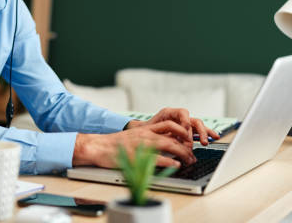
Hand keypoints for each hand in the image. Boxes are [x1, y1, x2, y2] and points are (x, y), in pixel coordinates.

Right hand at [73, 120, 197, 168]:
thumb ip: (146, 137)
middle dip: (186, 145)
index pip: (169, 124)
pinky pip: (159, 158)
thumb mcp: (133, 136)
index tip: (189, 139)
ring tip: (190, 160)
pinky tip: (177, 165)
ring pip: (170, 145)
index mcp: (145, 128)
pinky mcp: (139, 156)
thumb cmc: (115, 144)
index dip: (182, 131)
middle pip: (173, 136)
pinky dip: (171, 162)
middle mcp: (146, 134)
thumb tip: (160, 143)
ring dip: (183, 153)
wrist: (99, 146)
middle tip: (192, 154)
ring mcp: (143, 144)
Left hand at [129, 108, 220, 145]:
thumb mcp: (150, 130)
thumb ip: (160, 134)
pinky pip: (198, 131)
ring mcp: (183, 123)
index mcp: (168, 113)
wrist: (141, 133)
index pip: (183, 113)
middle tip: (201, 142)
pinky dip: (207, 133)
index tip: (186, 134)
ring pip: (198, 125)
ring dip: (204, 133)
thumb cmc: (145, 131)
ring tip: (205, 143)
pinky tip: (215, 137)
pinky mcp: (186, 131)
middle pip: (193, 120)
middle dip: (198, 131)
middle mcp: (178, 117)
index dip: (187, 122)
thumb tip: (170, 141)